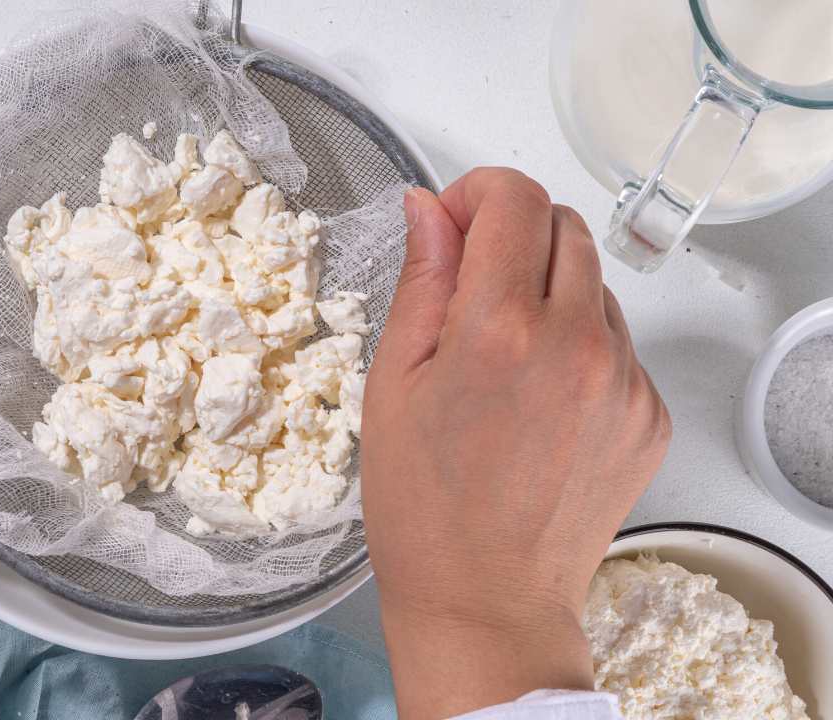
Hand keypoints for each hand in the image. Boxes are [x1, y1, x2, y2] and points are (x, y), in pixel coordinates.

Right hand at [362, 169, 670, 717]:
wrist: (486, 600)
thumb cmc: (422, 504)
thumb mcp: (393, 382)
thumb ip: (423, 281)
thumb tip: (430, 208)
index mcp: (500, 329)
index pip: (514, 198)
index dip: (476, 193)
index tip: (454, 222)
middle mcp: (576, 342)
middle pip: (564, 226)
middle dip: (514, 236)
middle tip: (472, 289)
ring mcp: (624, 380)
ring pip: (595, 283)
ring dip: (550, 291)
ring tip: (507, 360)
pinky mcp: (650, 414)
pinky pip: (619, 341)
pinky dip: (580, 345)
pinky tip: (540, 398)